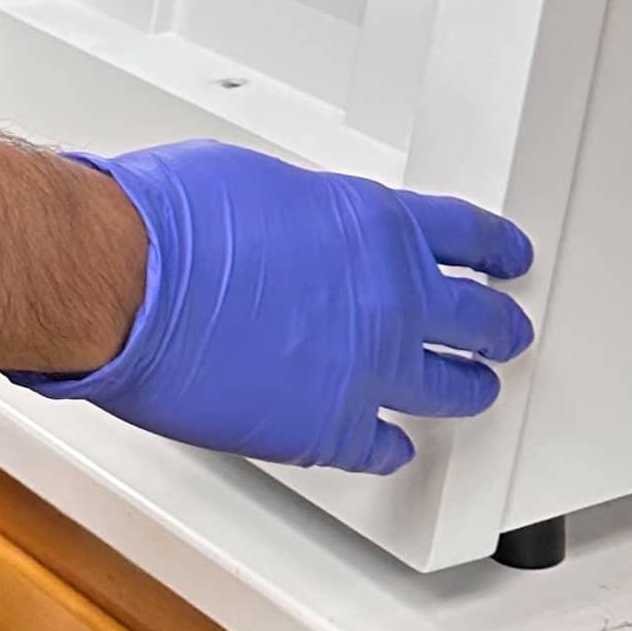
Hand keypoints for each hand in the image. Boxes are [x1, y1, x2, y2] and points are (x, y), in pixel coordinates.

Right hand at [17, 144, 533, 474]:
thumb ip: (306, 217)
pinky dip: (391, 447)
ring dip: (466, 388)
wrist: (123, 283)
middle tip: (506, 331)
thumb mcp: (257, 183)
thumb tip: (301, 233)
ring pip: (450, 389)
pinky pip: (383, 447)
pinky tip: (394, 446)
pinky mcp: (328, 430)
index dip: (496, 251)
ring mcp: (367, 370)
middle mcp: (389, 299)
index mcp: (374, 225)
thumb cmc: (167, 222)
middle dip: (498, 327)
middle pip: (477, 319)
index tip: (508, 259)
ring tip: (474, 390)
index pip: (467, 237)